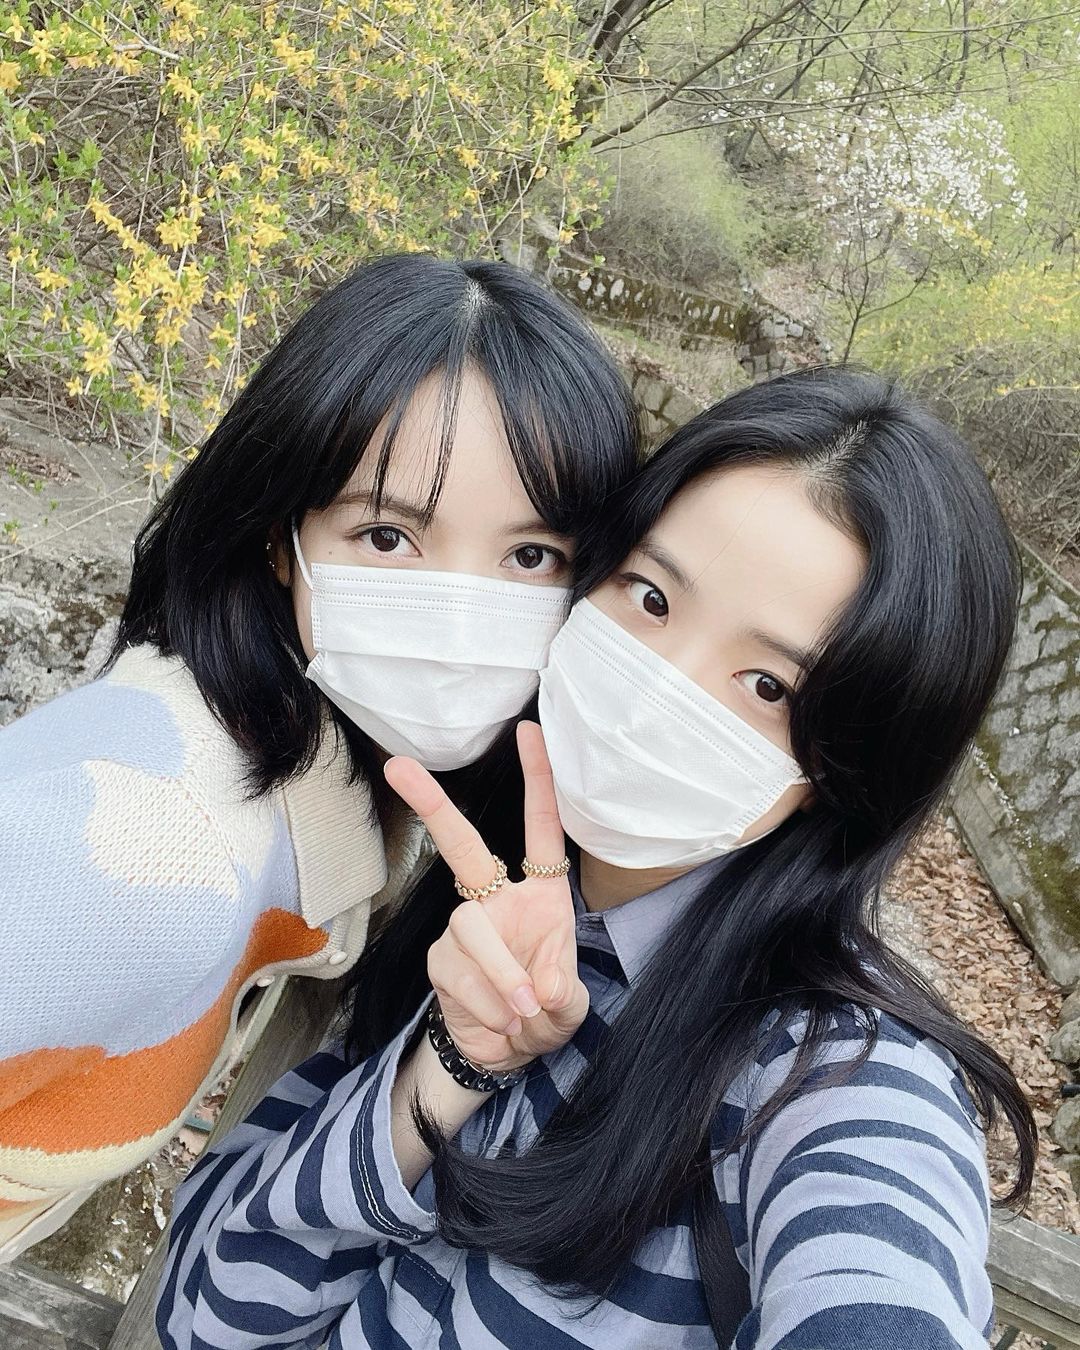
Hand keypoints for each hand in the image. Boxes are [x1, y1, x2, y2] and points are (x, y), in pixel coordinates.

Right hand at [384, 721, 587, 1073]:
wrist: (506, 1056)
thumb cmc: (545, 1011)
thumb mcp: (570, 1005)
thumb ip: (564, 995)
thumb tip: (544, 990)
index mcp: (543, 893)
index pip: (543, 829)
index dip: (538, 780)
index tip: (529, 730)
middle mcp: (498, 898)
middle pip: (462, 845)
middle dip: (433, 805)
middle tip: (399, 767)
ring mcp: (463, 926)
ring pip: (472, 929)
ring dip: (504, 977)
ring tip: (526, 1014)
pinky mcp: (440, 959)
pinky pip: (459, 971)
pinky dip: (488, 1004)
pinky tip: (502, 1024)